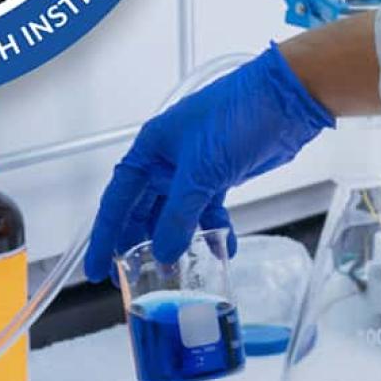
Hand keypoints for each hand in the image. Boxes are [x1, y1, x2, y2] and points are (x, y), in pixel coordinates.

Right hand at [83, 43, 334, 281]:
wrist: (284, 102)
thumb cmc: (236, 115)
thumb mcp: (200, 171)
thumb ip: (179, 216)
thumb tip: (163, 251)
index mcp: (150, 150)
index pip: (117, 201)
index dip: (105, 236)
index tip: (95, 268)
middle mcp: (166, 160)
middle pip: (143, 211)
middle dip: (136, 244)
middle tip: (130, 278)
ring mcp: (193, 169)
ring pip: (175, 214)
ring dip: (176, 241)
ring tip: (175, 272)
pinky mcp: (219, 176)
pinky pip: (208, 212)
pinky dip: (214, 232)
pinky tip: (222, 251)